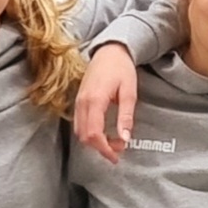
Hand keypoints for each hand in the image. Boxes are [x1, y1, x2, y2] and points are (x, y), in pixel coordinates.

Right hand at [71, 44, 139, 161]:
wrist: (110, 50)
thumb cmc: (121, 68)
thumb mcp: (129, 92)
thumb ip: (126, 117)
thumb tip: (125, 138)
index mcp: (95, 100)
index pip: (94, 134)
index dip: (104, 149)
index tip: (117, 156)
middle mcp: (82, 102)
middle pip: (84, 136)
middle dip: (100, 147)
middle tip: (119, 148)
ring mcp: (78, 101)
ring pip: (79, 131)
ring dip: (95, 141)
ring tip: (113, 141)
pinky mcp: (78, 100)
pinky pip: (79, 123)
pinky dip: (90, 132)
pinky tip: (104, 132)